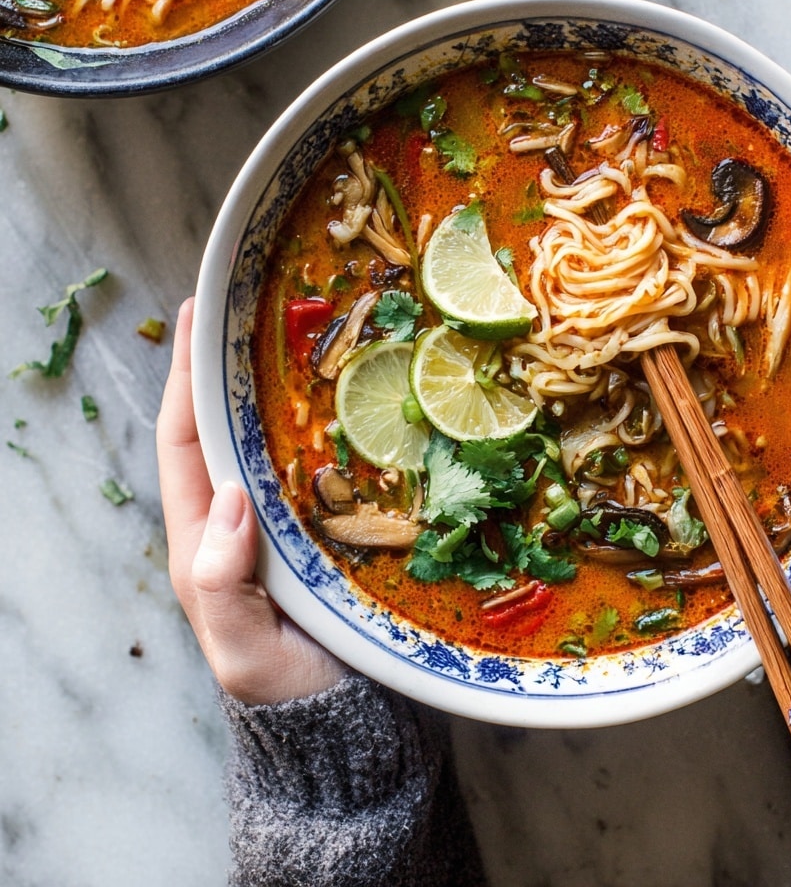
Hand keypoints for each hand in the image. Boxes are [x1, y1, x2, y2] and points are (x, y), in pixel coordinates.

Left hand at [157, 297, 347, 703]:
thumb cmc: (288, 694)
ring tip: (305, 334)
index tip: (194, 316)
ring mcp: (284, 525)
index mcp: (205, 542)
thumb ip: (222, 584)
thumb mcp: (243, 652)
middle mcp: (239, 523)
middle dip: (230, 367)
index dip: (186, 380)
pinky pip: (322, 466)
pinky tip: (359, 397)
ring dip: (281, 389)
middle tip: (252, 307)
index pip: (186, 444)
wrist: (346, 729)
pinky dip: (330, 427)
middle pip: (225, 429)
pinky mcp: (328, 533)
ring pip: (274, 441)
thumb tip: (229, 498)